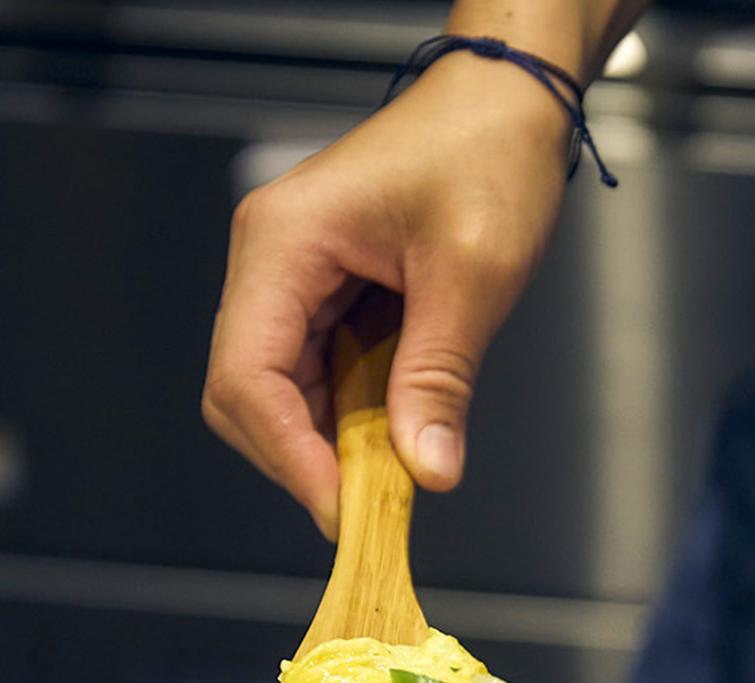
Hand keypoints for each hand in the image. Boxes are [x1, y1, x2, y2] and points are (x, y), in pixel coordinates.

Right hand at [203, 54, 572, 536]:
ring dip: (332, 436)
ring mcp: (293, 272)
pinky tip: (395, 427)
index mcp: (283, 242)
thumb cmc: (487, 151)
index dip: (288, 456)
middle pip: (247, 392)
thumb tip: (425, 470)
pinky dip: (353, 409)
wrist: (508, 100)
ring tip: (393, 469)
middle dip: (303, 455)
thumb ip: (438, 379)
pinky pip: (319, 368)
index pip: (247, 377)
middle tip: (370, 505)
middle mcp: (271, 257)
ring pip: (282, 389)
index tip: (342, 510)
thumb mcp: (472, 276)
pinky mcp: (324, 286)